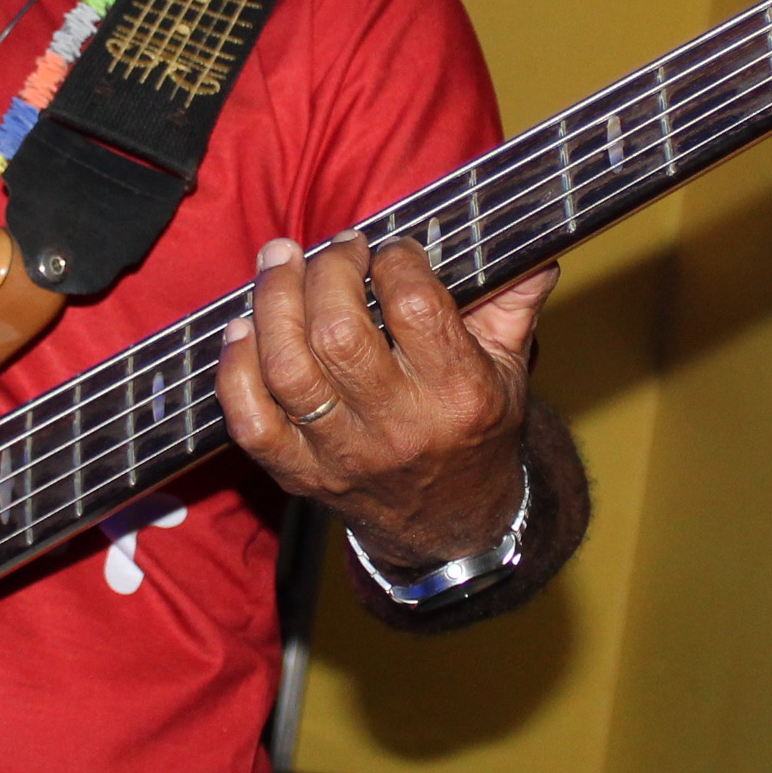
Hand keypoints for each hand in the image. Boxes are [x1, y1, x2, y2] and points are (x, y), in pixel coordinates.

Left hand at [216, 234, 558, 563]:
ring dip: (273, 302)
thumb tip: (536, 246)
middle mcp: (399, 428)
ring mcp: (343, 455)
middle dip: (327, 271)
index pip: (415, 307)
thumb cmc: (474, 428)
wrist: (450, 525)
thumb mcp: (509, 367)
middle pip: (338, 334)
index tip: (391, 249)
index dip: (394, 260)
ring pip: (289, 369)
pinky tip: (242, 328)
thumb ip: (514, 302)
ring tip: (278, 262)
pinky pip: (250, 421)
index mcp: (458, 395)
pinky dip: (235, 370)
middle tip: (335, 249)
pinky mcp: (300, 474)